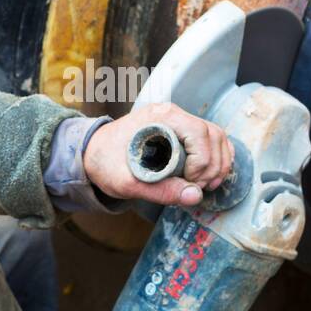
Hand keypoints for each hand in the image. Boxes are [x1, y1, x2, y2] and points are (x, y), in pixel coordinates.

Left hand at [83, 103, 233, 206]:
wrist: (93, 153)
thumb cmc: (106, 163)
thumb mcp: (128, 183)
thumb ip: (161, 191)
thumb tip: (195, 196)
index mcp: (160, 118)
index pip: (199, 132)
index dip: (203, 161)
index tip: (190, 181)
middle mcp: (173, 114)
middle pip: (212, 134)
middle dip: (212, 165)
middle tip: (198, 188)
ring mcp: (178, 121)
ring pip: (216, 137)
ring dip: (218, 163)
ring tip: (204, 185)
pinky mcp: (181, 131)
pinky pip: (211, 140)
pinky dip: (217, 158)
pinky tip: (208, 177)